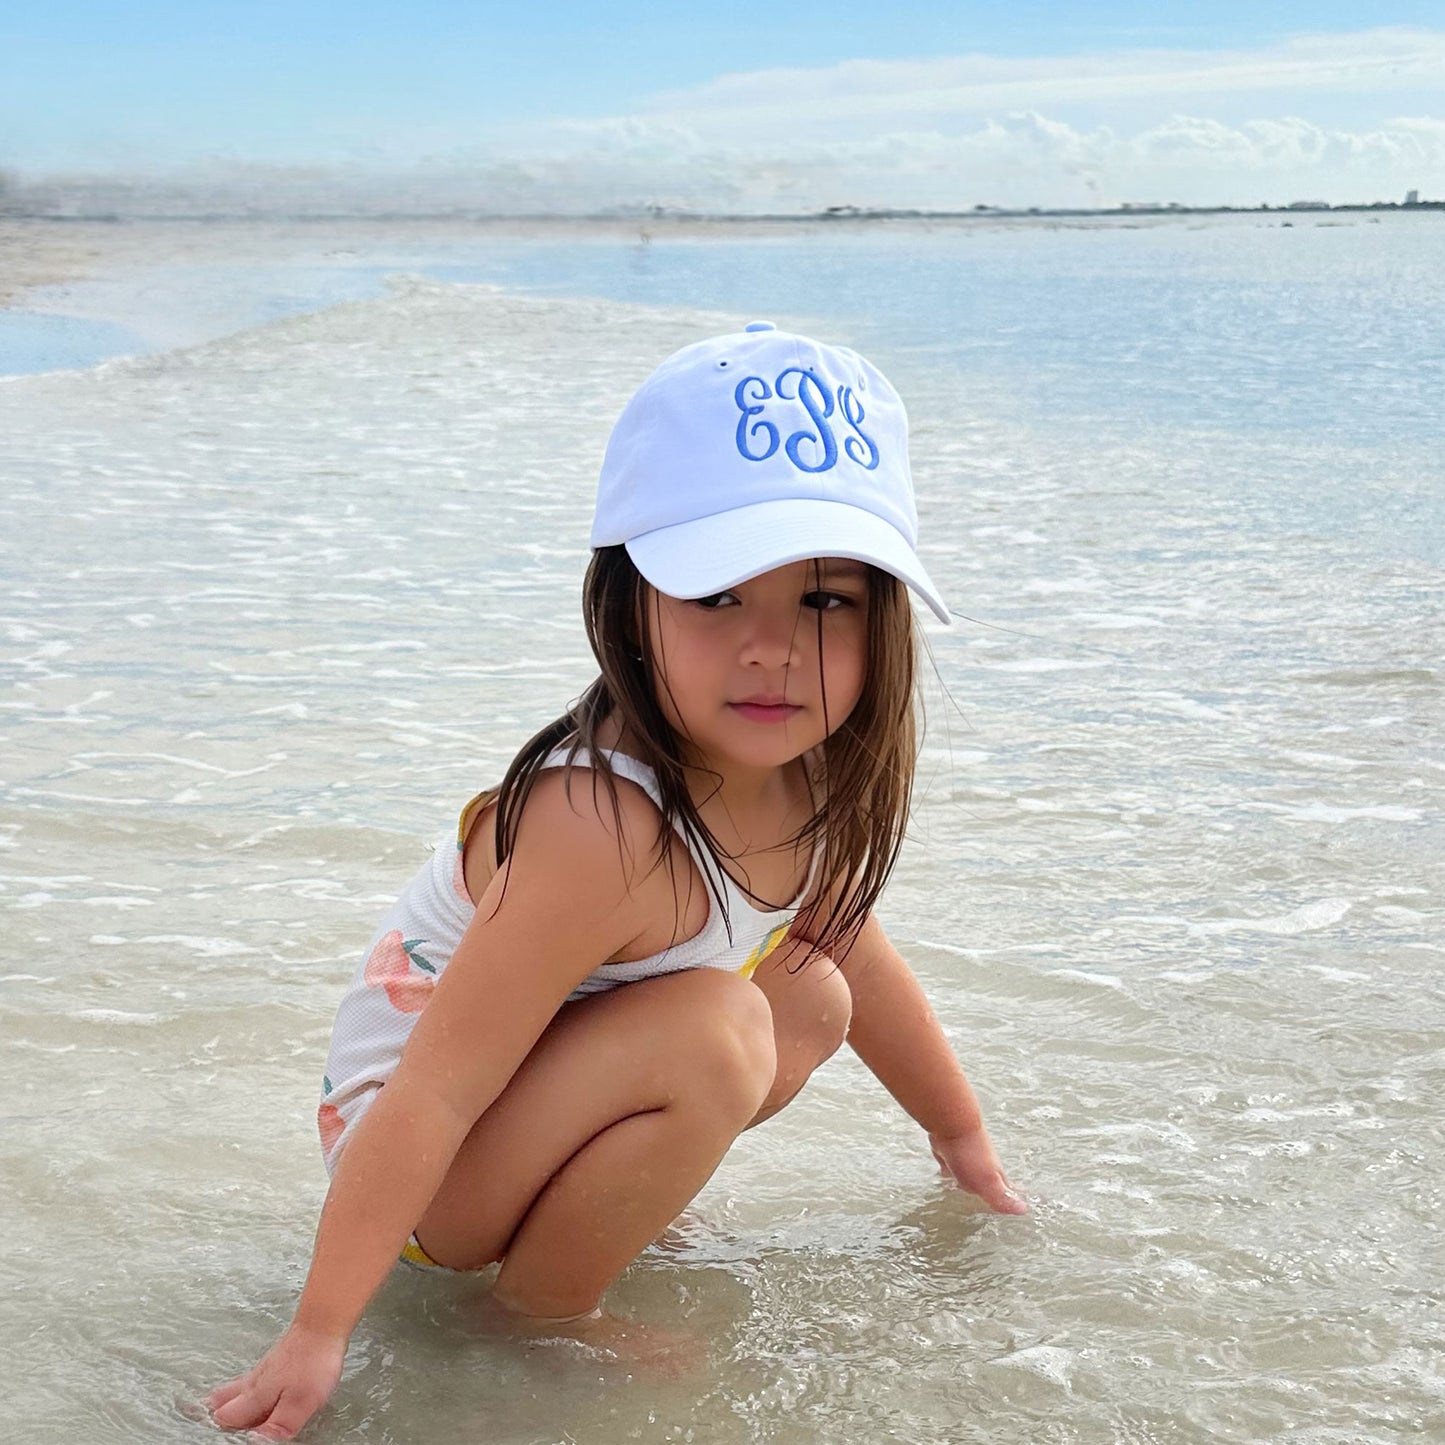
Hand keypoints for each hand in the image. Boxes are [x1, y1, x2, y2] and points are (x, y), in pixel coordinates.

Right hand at [207, 1323, 346, 1439]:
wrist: (323, 1323)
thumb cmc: (313, 1361)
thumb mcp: (301, 1401)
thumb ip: (278, 1425)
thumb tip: (256, 1443)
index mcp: (255, 1396)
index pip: (227, 1418)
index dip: (220, 1429)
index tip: (209, 1433)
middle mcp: (254, 1383)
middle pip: (224, 1401)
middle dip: (211, 1412)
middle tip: (197, 1415)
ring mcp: (263, 1370)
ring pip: (235, 1388)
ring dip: (222, 1400)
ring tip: (209, 1407)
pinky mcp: (275, 1362)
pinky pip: (249, 1378)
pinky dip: (239, 1387)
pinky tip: (244, 1387)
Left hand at [930, 1127, 1028, 1214]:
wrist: (952, 1124)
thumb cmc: (972, 1154)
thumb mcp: (989, 1182)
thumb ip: (1003, 1198)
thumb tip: (1024, 1210)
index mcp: (994, 1174)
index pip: (1005, 1190)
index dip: (1010, 1198)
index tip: (1018, 1207)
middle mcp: (982, 1164)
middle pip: (989, 1180)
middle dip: (992, 1189)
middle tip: (994, 1199)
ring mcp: (965, 1156)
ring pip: (970, 1172)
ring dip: (971, 1180)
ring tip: (970, 1189)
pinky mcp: (948, 1151)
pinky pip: (952, 1163)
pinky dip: (951, 1169)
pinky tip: (946, 1172)